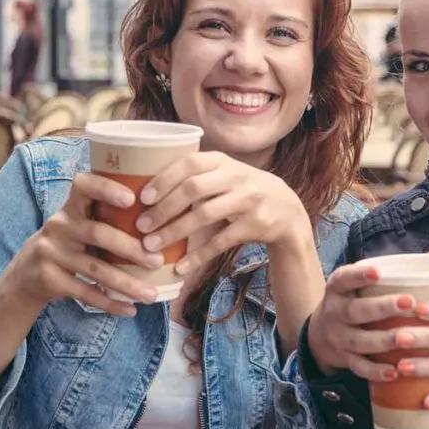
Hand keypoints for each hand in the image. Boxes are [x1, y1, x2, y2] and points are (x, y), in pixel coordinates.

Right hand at [0, 173, 165, 316]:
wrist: (26, 274)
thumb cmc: (69, 243)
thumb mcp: (79, 223)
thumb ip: (107, 217)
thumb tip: (164, 218)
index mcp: (71, 207)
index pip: (83, 186)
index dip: (106, 189)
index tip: (132, 198)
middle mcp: (59, 226)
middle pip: (98, 233)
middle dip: (131, 248)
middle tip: (157, 260)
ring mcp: (52, 253)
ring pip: (95, 269)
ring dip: (127, 283)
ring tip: (152, 294)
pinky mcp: (49, 279)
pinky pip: (84, 292)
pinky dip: (110, 303)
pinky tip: (130, 309)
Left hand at [133, 151, 312, 275]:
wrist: (287, 210)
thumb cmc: (243, 191)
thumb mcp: (225, 174)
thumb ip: (196, 177)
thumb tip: (145, 191)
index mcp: (222, 161)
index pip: (190, 163)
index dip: (164, 179)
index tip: (143, 197)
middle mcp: (237, 177)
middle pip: (194, 189)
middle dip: (164, 208)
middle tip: (141, 226)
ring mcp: (248, 200)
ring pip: (205, 215)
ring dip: (175, 232)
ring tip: (152, 246)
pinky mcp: (255, 224)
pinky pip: (221, 241)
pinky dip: (199, 255)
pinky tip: (181, 266)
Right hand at [306, 264, 417, 378]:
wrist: (319, 335)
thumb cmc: (353, 301)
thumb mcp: (357, 284)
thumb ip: (389, 272)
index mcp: (338, 288)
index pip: (345, 278)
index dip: (359, 275)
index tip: (378, 271)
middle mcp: (335, 312)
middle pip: (357, 310)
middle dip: (383, 307)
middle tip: (408, 302)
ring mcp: (339, 337)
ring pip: (360, 340)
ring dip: (383, 340)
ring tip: (406, 338)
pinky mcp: (344, 358)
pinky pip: (359, 367)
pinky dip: (376, 371)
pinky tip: (394, 372)